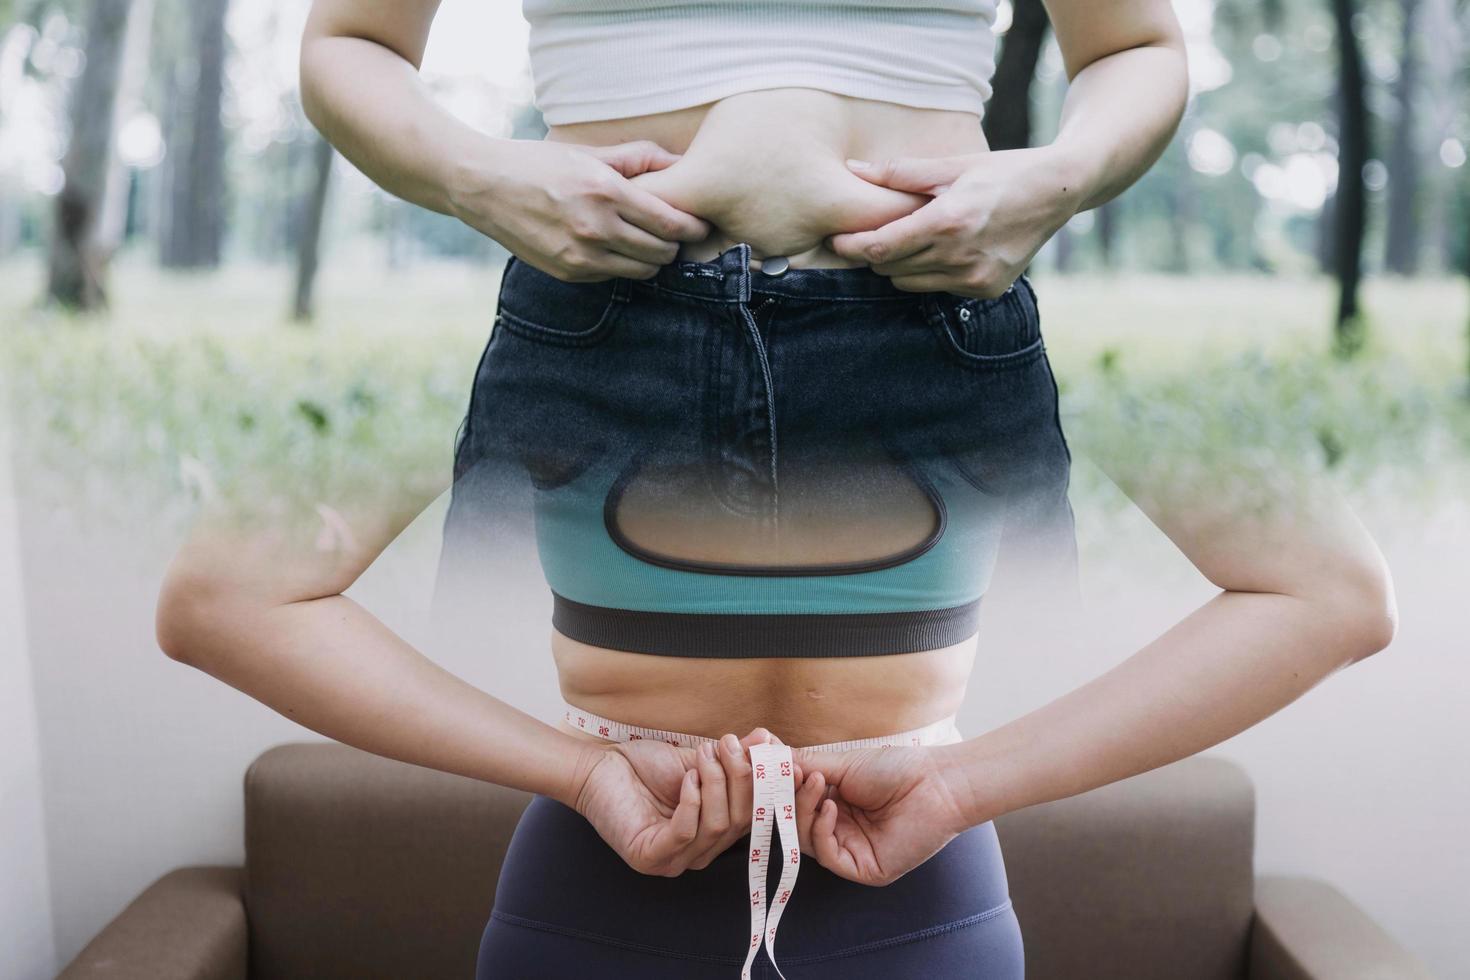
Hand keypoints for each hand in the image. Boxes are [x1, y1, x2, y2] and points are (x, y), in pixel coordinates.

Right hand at [451, 138, 712, 281]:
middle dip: (674, 244)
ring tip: (647, 242)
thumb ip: (637, 158)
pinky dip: (621, 264)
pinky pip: (613, 276)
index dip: (692, 227)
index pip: (670, 224)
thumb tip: (679, 163)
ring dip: (651, 259)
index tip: (700, 224)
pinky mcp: (568, 273)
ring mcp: (581, 256)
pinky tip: (615, 247)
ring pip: (642, 271)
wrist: (483, 186)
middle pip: (662, 253)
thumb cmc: (538, 163)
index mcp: (605, 193)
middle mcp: (596, 229)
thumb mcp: (588, 152)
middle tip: (676, 234)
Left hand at [573, 727, 790, 876]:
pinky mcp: (650, 858)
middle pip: (740, 822)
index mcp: (714, 834)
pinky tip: (685, 778)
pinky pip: (685, 833)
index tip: (771, 751)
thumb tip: (769, 742)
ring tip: (704, 755)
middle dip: (740, 778)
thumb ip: (734, 758)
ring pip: (718, 827)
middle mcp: (698, 854)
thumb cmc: (646, 766)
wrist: (599, 768)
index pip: (753, 815)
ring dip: (716, 783)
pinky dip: (692, 801)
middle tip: (728, 745)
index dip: (767, 785)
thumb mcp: (698, 760)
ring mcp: (674, 861)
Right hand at [787, 743, 972, 885]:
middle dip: (789, 800)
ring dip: (804, 811)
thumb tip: (770, 759)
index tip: (767, 768)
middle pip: (795, 823)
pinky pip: (827, 856)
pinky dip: (821, 830)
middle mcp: (839, 828)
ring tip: (815, 783)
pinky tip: (830, 808)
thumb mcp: (842, 762)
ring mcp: (849, 850)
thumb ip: (805, 765)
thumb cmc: (895, 769)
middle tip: (790, 776)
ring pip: (805, 841)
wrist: (935, 784)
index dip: (780, 789)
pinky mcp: (861, 868)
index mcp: (833, 803)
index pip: (793, 803)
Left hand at [825, 146, 1081, 297]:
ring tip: (912, 238)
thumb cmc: (1001, 172)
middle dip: (875, 252)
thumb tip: (854, 169)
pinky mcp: (986, 290)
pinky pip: (937, 289)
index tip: (835, 240)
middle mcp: (960, 257)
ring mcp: (975, 278)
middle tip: (874, 232)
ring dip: (901, 264)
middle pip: (889, 268)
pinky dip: (930, 273)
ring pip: (909, 283)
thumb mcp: (952, 165)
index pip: (880, 247)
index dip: (851, 246)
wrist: (1057, 192)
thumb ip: (900, 173)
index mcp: (947, 222)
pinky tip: (944, 250)